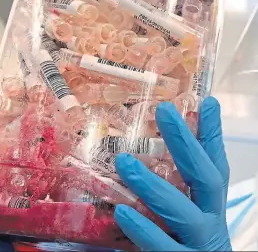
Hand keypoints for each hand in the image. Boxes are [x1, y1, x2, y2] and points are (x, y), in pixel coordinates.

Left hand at [114, 97, 231, 250]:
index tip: (207, 102)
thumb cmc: (187, 243)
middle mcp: (210, 221)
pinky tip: (123, 212)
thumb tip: (148, 154)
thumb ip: (173, 184)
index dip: (213, 134)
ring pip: (183, 214)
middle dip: (186, 143)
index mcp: (210, 205)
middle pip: (206, 178)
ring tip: (124, 161)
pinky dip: (145, 231)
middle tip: (165, 111)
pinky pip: (164, 250)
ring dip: (153, 186)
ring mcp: (198, 246)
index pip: (215, 164)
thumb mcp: (185, 211)